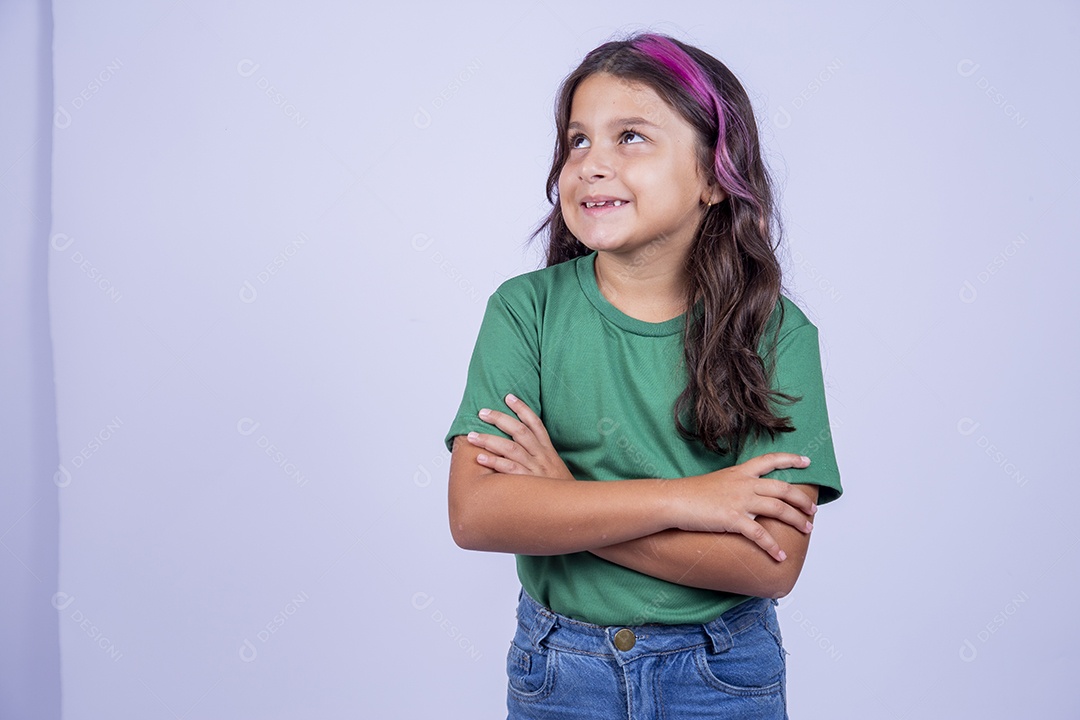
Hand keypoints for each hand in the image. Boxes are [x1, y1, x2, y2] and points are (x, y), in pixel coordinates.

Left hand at [466, 394, 574, 480]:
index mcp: (548, 450)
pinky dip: (494, 462)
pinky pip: (510, 470)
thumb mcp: (553, 467)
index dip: (522, 409)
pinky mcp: (529, 483)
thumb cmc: (559, 489)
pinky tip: (481, 458)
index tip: (509, 397)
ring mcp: (535, 469)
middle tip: (483, 413)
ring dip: (490, 440)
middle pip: (520, 431)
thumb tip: (518, 445)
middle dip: (500, 419)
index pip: (535, 423)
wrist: (573, 508)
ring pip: (511, 448)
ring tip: (473, 436)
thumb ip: (538, 455)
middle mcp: (541, 456)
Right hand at [670, 453, 816, 561]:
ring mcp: (740, 501)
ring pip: (779, 508)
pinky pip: (760, 535)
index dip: (791, 459)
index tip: (807, 461)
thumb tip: (742, 496)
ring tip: (807, 529)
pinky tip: (780, 556)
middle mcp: (744, 484)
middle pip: (783, 488)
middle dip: (802, 499)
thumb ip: (733, 486)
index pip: (770, 460)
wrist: (672, 500)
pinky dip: (772, 547)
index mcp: (740, 472)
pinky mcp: (733, 519)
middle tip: (813, 509)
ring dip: (797, 520)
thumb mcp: (716, 482)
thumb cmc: (689, 493)